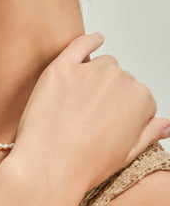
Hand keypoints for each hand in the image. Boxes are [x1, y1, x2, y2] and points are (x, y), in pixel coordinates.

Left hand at [10, 32, 169, 195]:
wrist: (47, 166)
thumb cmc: (85, 164)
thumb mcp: (128, 153)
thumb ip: (150, 133)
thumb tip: (167, 125)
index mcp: (140, 98)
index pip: (140, 98)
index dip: (125, 114)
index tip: (111, 126)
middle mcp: (118, 79)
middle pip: (120, 80)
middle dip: (110, 96)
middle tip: (91, 119)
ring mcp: (88, 71)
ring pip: (101, 65)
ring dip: (95, 77)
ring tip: (80, 104)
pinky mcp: (61, 68)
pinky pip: (79, 45)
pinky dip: (89, 41)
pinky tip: (96, 39)